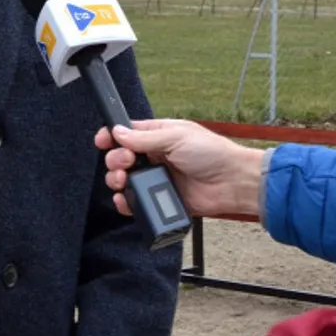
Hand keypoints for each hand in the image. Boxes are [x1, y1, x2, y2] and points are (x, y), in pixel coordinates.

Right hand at [94, 119, 264, 217]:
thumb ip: (144, 137)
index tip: (102, 141)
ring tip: (124, 181)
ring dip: (117, 180)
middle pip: (121, 158)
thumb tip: (118, 132)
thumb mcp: (176, 137)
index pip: (128, 134)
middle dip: (116, 160)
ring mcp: (158, 179)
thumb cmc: (212, 153)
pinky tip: (125, 200)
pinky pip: (137, 203)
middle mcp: (156, 157)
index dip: (112, 136)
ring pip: (125, 181)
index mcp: (159, 135)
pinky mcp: (162, 199)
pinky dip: (126, 203)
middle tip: (126, 163)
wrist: (233, 182)